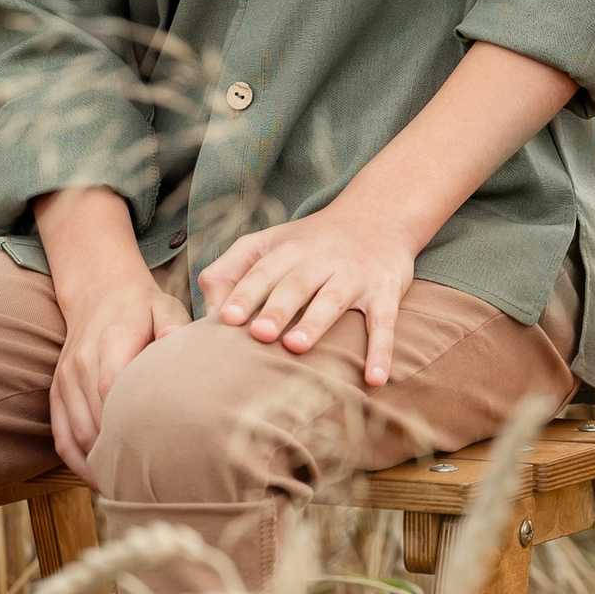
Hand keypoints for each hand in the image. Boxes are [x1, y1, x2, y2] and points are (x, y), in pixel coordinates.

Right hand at [51, 263, 185, 472]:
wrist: (99, 291)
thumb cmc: (141, 306)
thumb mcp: (165, 306)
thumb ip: (173, 324)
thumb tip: (176, 341)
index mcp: (110, 341)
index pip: (111, 389)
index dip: (127, 422)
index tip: (153, 449)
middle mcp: (81, 363)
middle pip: (92, 419)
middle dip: (116, 453)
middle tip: (147, 481)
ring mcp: (64, 379)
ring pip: (74, 433)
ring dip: (96, 463)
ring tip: (125, 487)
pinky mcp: (57, 391)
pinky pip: (60, 434)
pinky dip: (76, 460)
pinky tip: (98, 478)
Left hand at [199, 196, 422, 388]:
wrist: (379, 215)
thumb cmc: (311, 241)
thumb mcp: (268, 242)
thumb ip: (230, 270)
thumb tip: (209, 315)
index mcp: (289, 250)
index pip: (263, 271)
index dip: (245, 293)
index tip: (226, 318)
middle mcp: (321, 260)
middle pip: (296, 284)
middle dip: (278, 308)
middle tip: (259, 334)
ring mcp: (355, 275)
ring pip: (334, 299)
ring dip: (317, 322)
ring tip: (298, 347)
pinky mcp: (385, 292)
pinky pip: (384, 321)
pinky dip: (381, 349)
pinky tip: (375, 379)